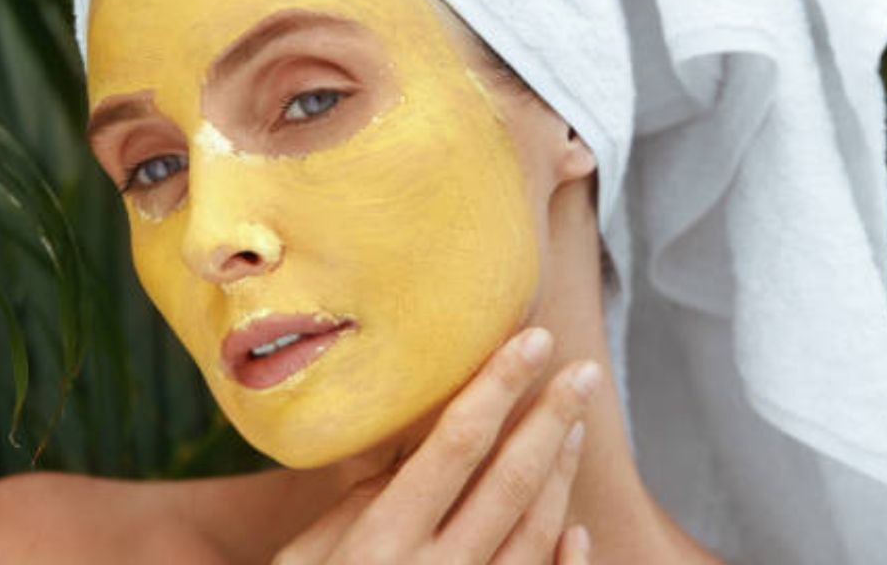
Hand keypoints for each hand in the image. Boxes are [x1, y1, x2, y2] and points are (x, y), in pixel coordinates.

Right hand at [273, 327, 600, 564]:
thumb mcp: (303, 559)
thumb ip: (356, 506)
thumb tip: (410, 447)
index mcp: (379, 542)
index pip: (455, 446)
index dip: (498, 388)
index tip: (530, 343)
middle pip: (510, 481)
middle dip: (551, 419)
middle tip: (583, 373)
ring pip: (534, 533)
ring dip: (561, 475)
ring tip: (575, 425)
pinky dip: (566, 562)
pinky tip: (577, 527)